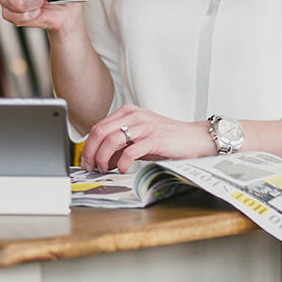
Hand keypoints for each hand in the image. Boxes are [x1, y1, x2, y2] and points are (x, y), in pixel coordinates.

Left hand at [79, 104, 214, 172]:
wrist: (196, 138)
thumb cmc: (168, 139)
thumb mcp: (140, 139)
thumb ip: (121, 146)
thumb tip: (103, 160)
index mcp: (128, 112)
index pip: (98, 126)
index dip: (88, 145)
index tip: (86, 160)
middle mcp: (134, 116)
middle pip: (100, 131)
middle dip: (91, 152)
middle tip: (90, 167)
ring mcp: (144, 126)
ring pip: (111, 140)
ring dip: (103, 158)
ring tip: (104, 169)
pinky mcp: (154, 138)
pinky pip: (130, 151)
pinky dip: (122, 162)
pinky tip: (122, 169)